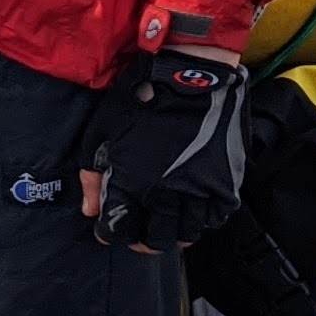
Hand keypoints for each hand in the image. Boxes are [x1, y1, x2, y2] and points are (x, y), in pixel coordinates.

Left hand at [80, 34, 248, 251]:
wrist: (192, 75)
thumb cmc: (141, 96)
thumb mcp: (102, 130)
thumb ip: (93, 174)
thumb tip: (90, 210)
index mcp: (133, 183)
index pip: (119, 229)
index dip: (110, 233)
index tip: (108, 228)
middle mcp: (166, 195)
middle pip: (155, 240)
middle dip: (141, 240)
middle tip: (138, 232)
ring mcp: (199, 191)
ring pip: (187, 234)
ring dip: (173, 234)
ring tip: (166, 224)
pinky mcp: (225, 182)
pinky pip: (216, 217)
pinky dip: (204, 220)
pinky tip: (194, 211)